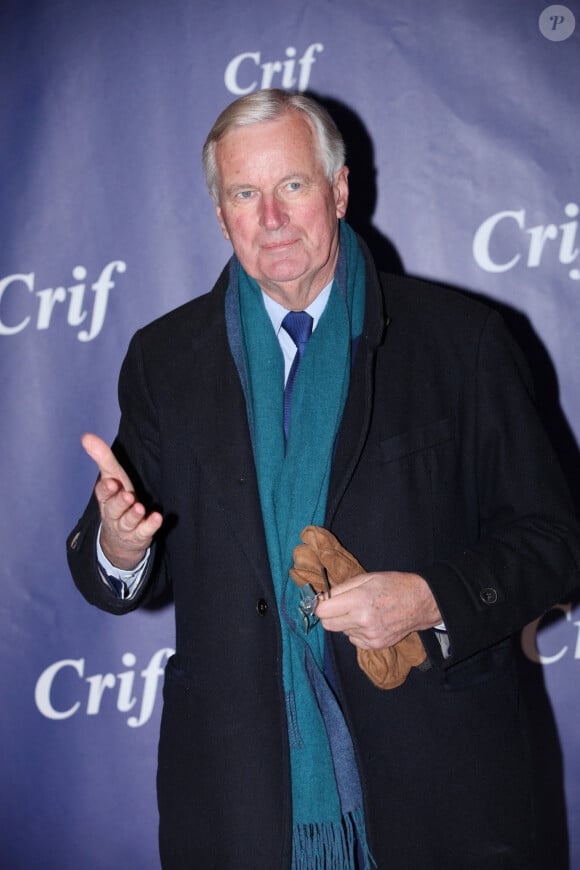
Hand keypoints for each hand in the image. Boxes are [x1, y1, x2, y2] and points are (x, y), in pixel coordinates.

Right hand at [82, 433, 162, 569]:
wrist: (119, 539)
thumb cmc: (116, 500)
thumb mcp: (111, 477)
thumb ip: (102, 457)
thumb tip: (86, 436)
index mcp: (106, 498)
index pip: (102, 494)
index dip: (106, 489)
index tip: (110, 482)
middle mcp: (113, 513)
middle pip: (114, 509)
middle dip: (119, 502)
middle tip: (127, 496)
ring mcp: (126, 527)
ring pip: (127, 522)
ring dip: (133, 515)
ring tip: (140, 508)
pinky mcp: (139, 536)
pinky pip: (144, 532)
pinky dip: (150, 526)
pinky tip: (157, 518)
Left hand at [315, 570, 441, 649]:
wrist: (420, 602)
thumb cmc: (393, 585)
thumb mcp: (367, 578)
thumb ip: (341, 589)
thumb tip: (321, 599)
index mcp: (358, 600)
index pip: (323, 611)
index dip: (321, 605)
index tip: (324, 601)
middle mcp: (362, 620)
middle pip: (328, 625)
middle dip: (330, 615)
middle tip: (341, 606)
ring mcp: (369, 635)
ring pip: (342, 632)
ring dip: (346, 623)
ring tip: (363, 611)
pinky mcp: (375, 645)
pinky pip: (354, 640)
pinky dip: (357, 632)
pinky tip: (370, 622)